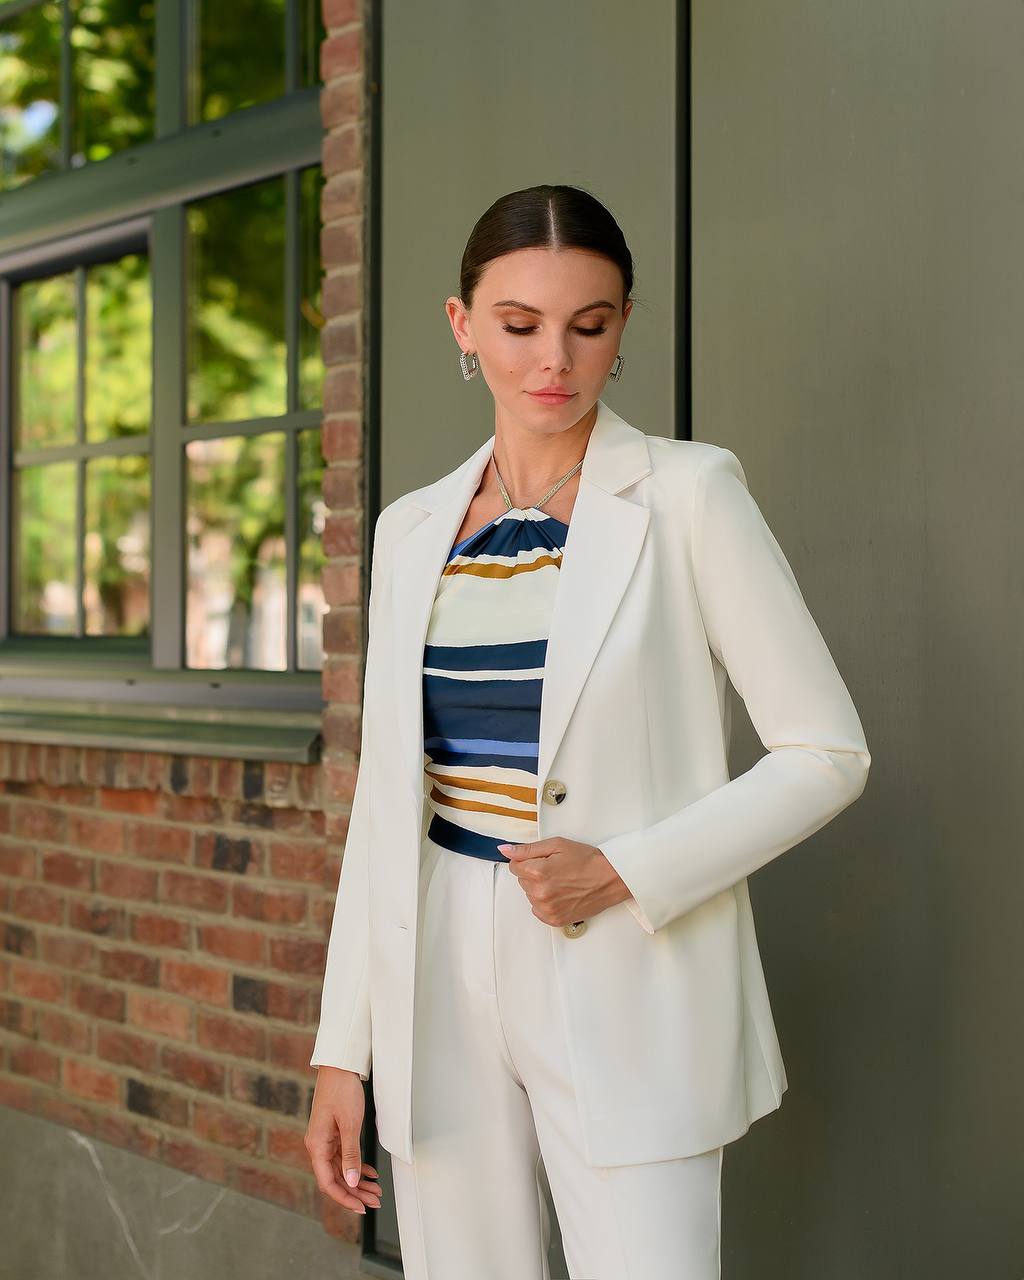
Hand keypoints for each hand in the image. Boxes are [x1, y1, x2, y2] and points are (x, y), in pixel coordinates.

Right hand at [305, 1067, 382, 1214]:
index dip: (344, 1198)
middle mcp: (318, 1145)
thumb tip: (352, 1182)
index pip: (328, 1182)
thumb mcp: (350, 1124)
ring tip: (376, 1190)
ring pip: (341, 1169)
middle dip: (355, 1192)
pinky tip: (370, 1173)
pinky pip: (343, 1156)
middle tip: (375, 1201)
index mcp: (317, 1145)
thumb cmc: (342, 1091)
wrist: (339, 1066)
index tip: (361, 1207)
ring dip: (358, 1181)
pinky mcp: (333, 1133)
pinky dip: (357, 1165)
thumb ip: (351, 1155)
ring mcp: (325, 1139)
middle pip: (335, 1178)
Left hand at [497, 837, 632, 926]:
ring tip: (561, 882)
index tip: (542, 860)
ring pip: (530, 895)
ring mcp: (547, 909)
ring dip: (540, 888)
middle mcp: (540, 893)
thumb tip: (505, 850)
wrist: (610, 879)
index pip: (514, 866)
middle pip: (522, 881)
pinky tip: (561, 894)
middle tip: (556, 869)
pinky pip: (538, 910)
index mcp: (538, 872)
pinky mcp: (554, 920)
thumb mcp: (557, 845)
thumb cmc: (588, 861)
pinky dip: (546, 902)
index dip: (528, 860)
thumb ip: (527, 849)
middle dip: (534, 874)